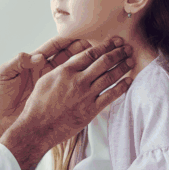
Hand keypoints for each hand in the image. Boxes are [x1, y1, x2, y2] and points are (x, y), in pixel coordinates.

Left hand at [0, 37, 90, 152]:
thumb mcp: (5, 75)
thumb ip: (18, 62)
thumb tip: (37, 57)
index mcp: (33, 63)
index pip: (54, 48)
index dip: (67, 41)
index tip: (80, 37)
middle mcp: (43, 71)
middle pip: (66, 56)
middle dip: (81, 50)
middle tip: (96, 46)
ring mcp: (49, 85)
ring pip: (72, 72)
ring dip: (85, 66)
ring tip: (100, 61)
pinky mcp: (52, 99)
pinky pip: (69, 90)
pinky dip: (80, 85)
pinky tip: (93, 83)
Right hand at [0, 38, 133, 169]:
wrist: (38, 128)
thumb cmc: (38, 104)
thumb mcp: (46, 79)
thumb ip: (62, 69)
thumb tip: (73, 61)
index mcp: (66, 70)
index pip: (91, 53)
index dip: (105, 46)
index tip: (114, 41)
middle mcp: (78, 80)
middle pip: (103, 62)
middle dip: (117, 53)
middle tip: (127, 47)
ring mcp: (86, 95)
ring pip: (110, 77)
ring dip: (122, 67)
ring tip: (130, 61)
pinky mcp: (91, 110)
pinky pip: (111, 96)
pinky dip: (122, 87)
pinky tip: (129, 81)